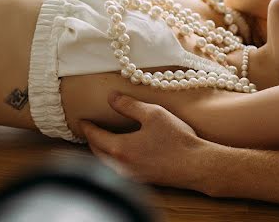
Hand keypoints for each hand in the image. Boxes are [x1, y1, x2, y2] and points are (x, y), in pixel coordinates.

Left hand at [80, 91, 213, 188]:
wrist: (195, 165)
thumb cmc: (176, 139)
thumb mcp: (153, 114)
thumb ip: (129, 105)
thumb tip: (111, 97)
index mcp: (120, 149)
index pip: (95, 137)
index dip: (87, 127)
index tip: (82, 120)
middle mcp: (121, 166)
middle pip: (97, 152)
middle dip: (91, 140)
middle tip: (90, 129)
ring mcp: (131, 176)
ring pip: (107, 162)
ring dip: (102, 150)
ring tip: (103, 139)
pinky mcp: (141, 180)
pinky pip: (118, 169)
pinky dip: (113, 158)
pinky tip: (123, 151)